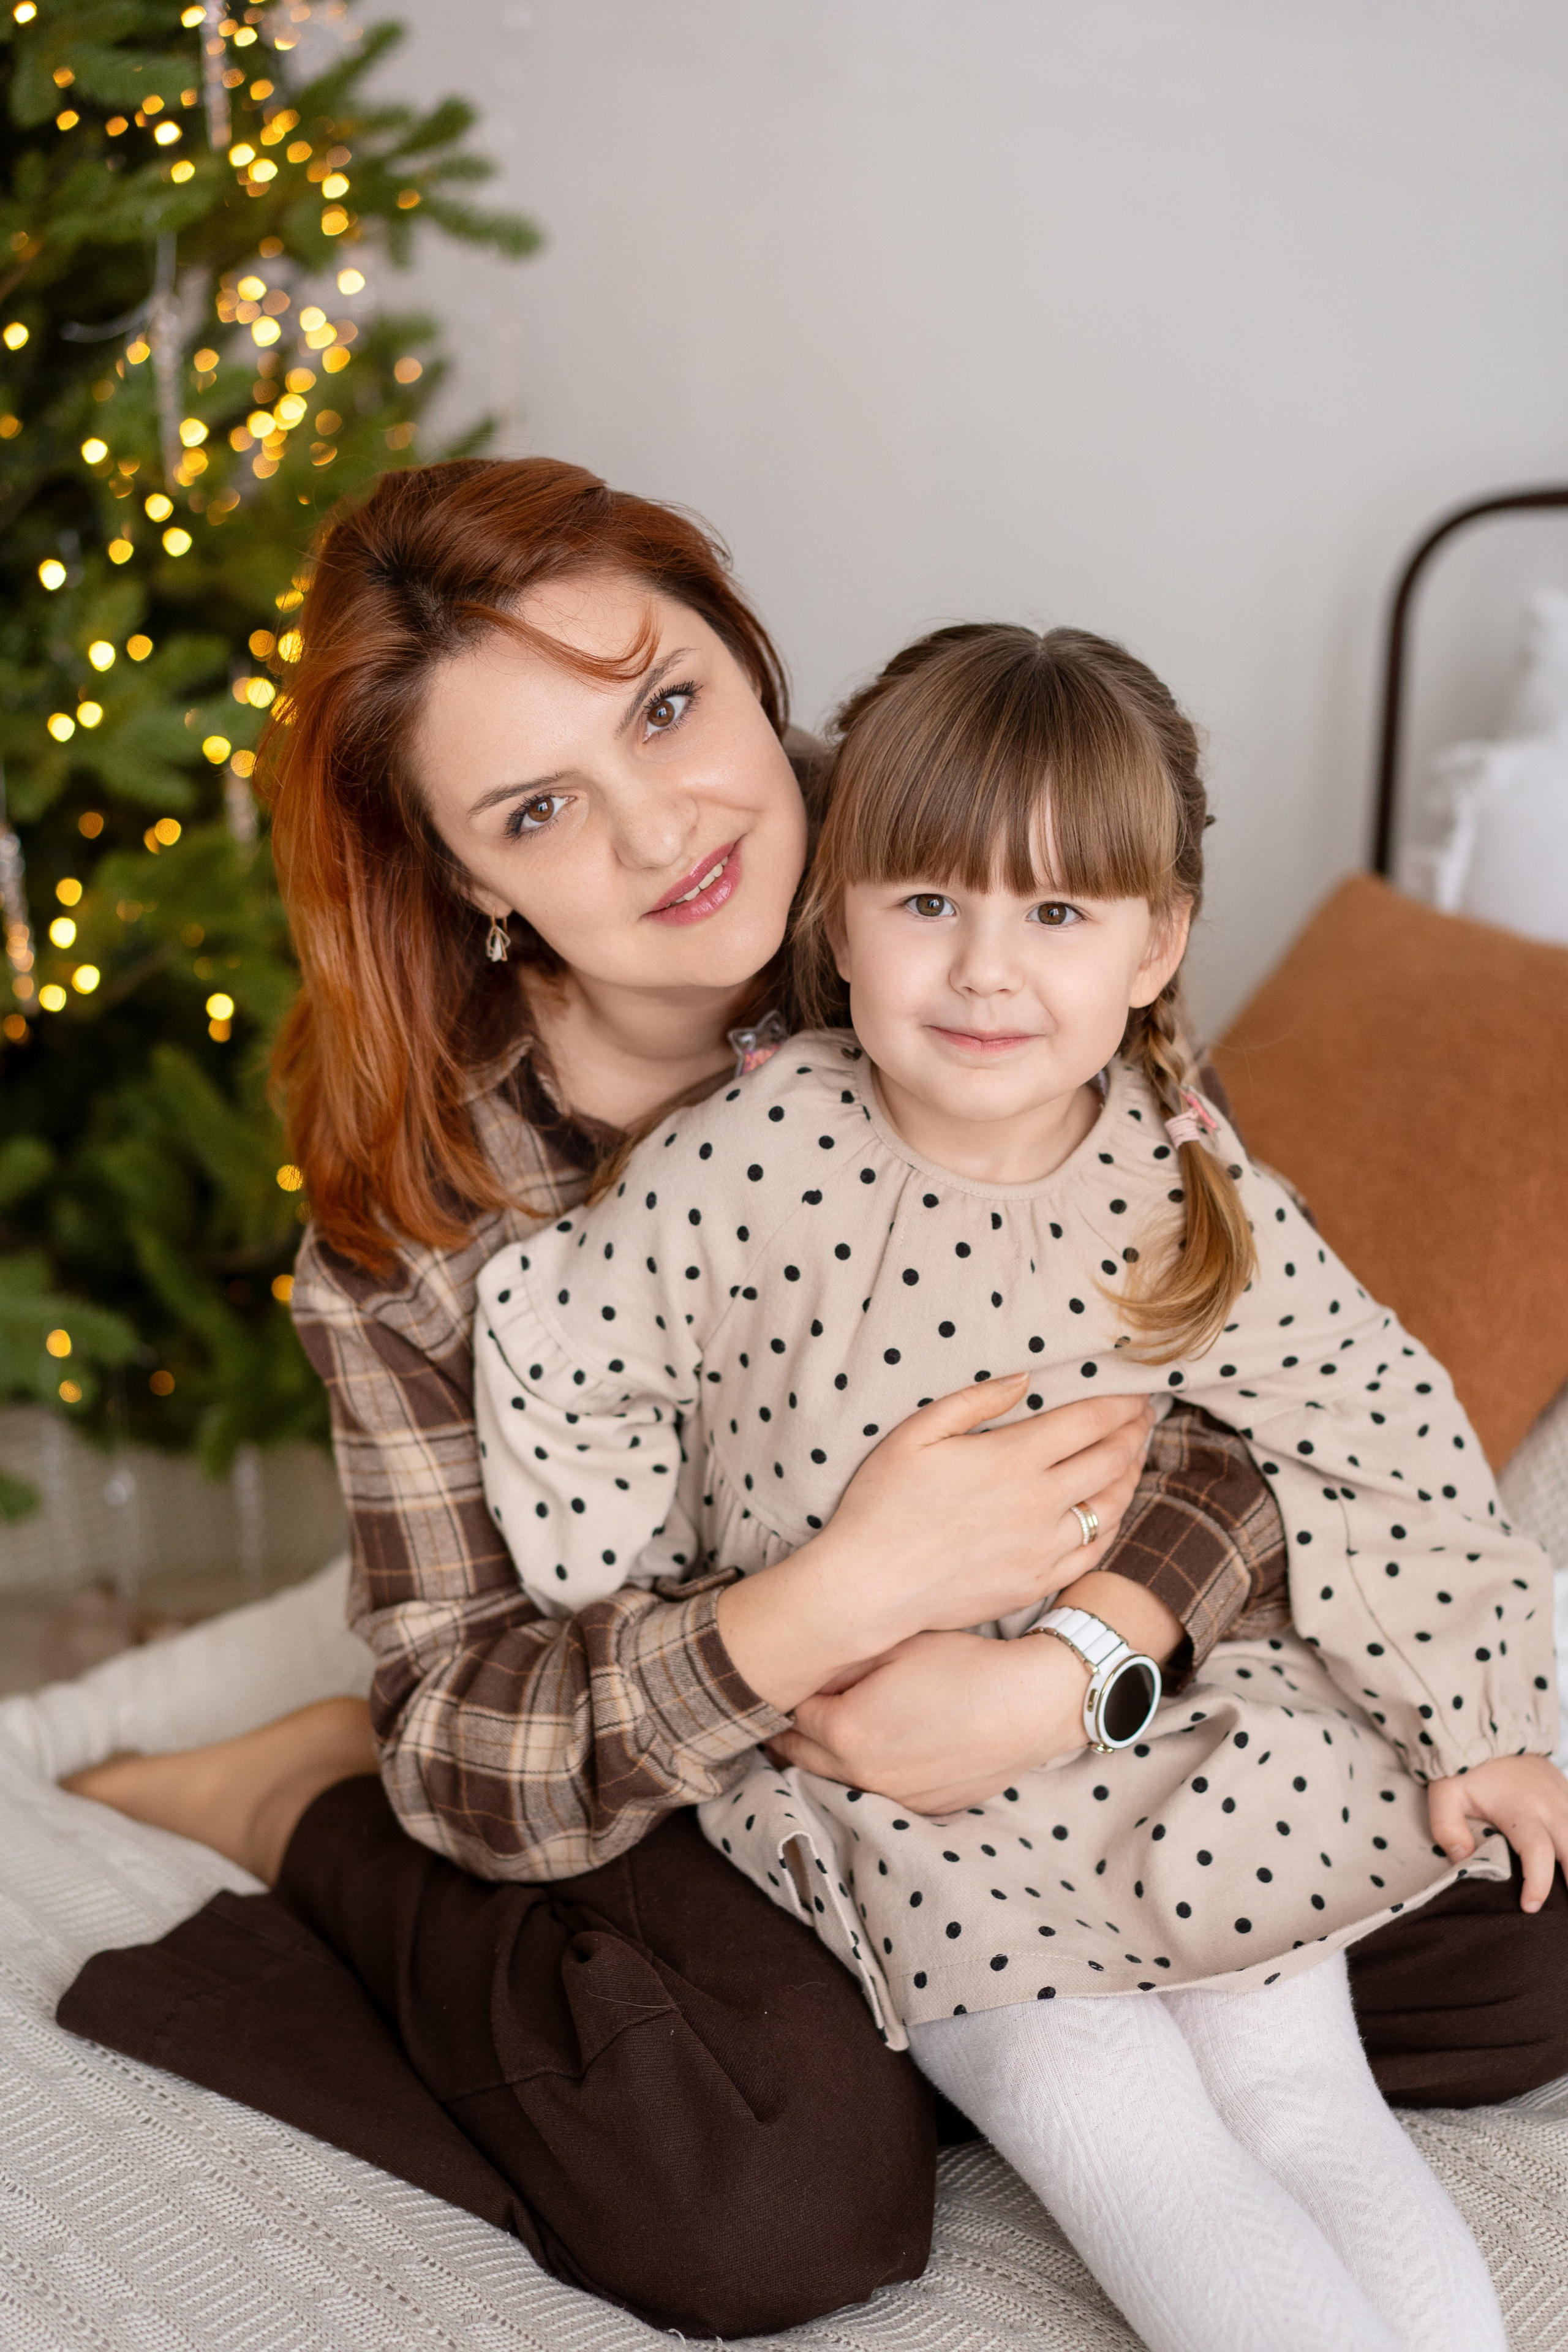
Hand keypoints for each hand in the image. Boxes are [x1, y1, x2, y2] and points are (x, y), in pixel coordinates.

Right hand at [719, 1376, 1153, 1712]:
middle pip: (1111, 1460)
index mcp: (1012, 1459)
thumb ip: (975, 1400)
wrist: (868, 1587)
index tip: (1135, 1390)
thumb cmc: (881, 1503)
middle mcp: (1039, 1503)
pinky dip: (1112, 1524)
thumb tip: (1025, 1378)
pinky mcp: (1037, 1582)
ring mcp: (1042, 1548)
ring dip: (1130, 1475)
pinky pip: (1094, 1550)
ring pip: (1111, 1506)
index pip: (1090, 1421)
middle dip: (1134, 1432)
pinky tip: (1111, 1509)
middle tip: (1143, 1415)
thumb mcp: (916, 1434)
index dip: (1121, 1402)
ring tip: (1134, 1455)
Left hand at [766, 1627, 1094, 1811]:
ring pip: (837, 1779)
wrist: (1030, 1705)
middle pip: (801, 1756)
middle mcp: (861, 1775)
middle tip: (783, 1710)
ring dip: (826, 1757)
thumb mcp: (894, 1646)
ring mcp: (894, 1798)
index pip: (790, 1714)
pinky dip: (870, 1773)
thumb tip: (809, 1671)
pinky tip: (884, 1747)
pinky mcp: (925, 1808)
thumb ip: (842, 1663)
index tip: (783, 1680)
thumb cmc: (964, 1666)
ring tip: (828, 1727)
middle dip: (789, 1732)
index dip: (785, 1692)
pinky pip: (880, 1792)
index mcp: (844, 1731)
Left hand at [1427, 1754, 1567, 1912]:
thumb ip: (1447, 1828)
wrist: (1487, 1728)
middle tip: (1565, 1915)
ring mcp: (1564, 1799)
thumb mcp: (1445, 1793)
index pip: (1538, 1854)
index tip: (1530, 1907)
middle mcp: (1550, 1807)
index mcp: (1521, 1810)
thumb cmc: (1466, 1768)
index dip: (1538, 1884)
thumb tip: (1463, 1860)